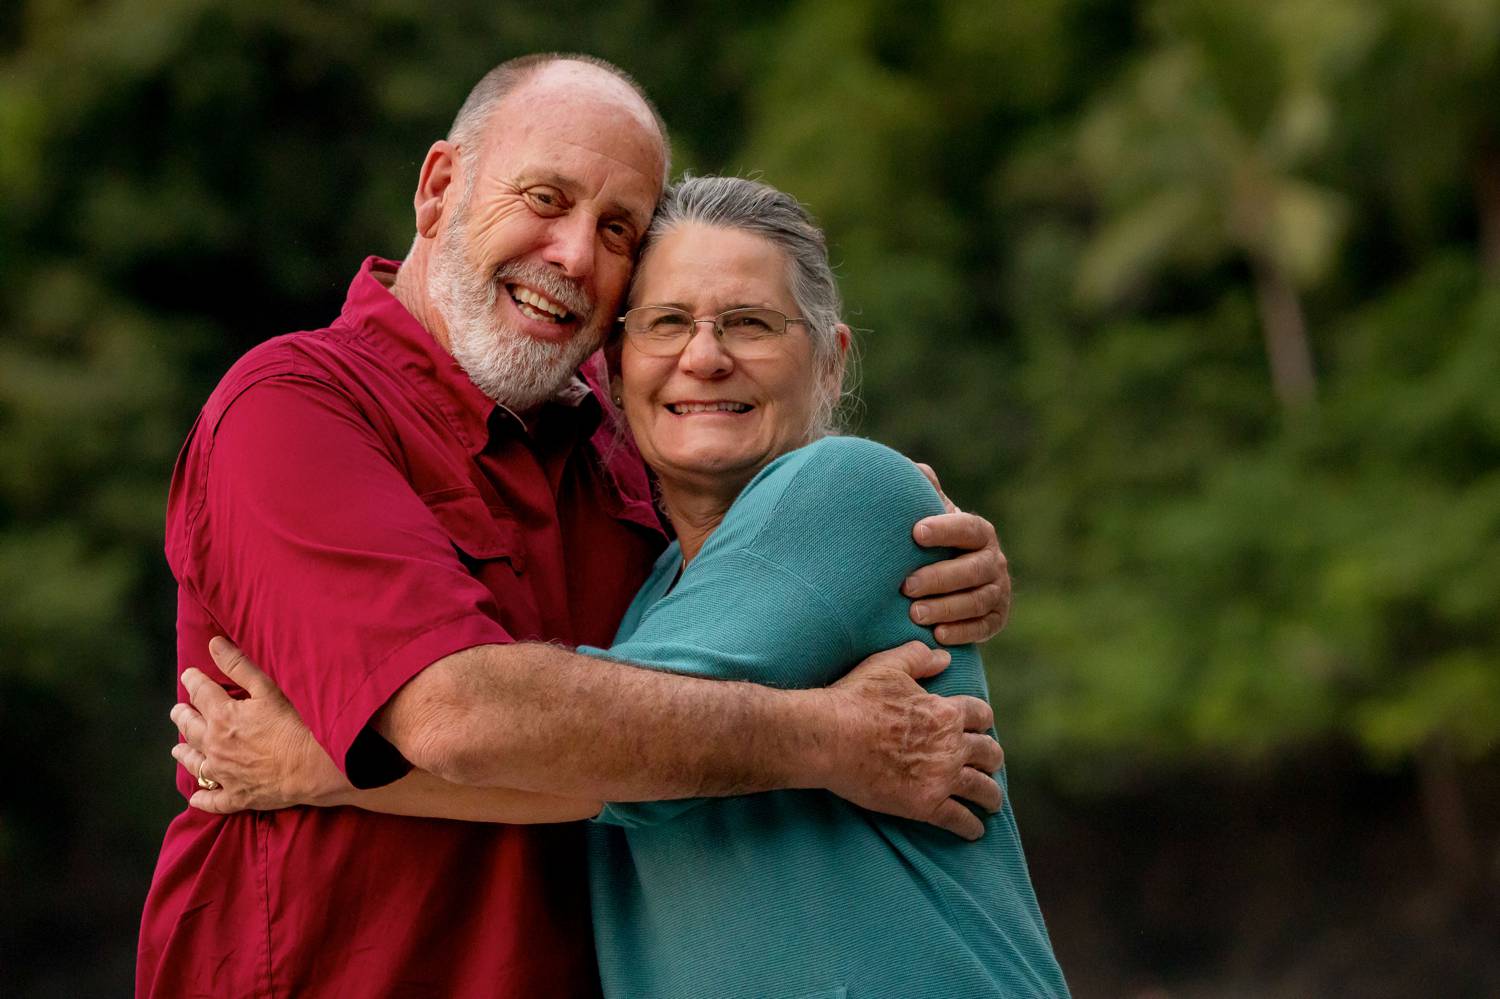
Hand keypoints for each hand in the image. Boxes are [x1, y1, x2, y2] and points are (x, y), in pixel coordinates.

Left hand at [170, 637, 349, 812]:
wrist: (312, 767)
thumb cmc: (295, 724)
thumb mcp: (268, 689)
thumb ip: (239, 666)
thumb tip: (213, 644)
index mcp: (221, 716)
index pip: (199, 693)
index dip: (193, 681)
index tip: (189, 675)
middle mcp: (214, 745)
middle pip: (189, 728)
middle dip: (182, 716)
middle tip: (178, 710)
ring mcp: (223, 774)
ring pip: (194, 764)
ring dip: (184, 754)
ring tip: (177, 749)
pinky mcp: (236, 796)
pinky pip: (213, 801)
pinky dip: (202, 800)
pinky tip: (196, 799)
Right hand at [819, 641, 1004, 840]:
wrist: (831, 738)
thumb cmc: (855, 699)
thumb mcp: (887, 666)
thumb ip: (919, 659)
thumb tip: (944, 658)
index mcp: (946, 712)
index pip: (981, 715)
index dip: (981, 720)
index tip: (978, 726)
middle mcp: (952, 746)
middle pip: (990, 753)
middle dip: (992, 758)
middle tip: (988, 765)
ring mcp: (941, 777)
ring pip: (983, 789)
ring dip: (991, 796)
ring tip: (991, 803)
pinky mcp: (925, 805)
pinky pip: (960, 820)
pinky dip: (970, 827)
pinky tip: (974, 831)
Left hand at [909, 462, 1010, 645]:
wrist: (949, 581)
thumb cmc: (931, 544)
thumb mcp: (929, 517)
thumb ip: (923, 493)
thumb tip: (913, 469)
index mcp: (980, 533)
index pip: (969, 528)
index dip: (946, 529)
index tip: (916, 532)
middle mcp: (994, 561)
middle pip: (973, 570)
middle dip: (939, 578)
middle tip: (905, 586)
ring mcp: (998, 592)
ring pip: (976, 601)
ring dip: (946, 608)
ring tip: (913, 614)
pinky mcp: (996, 620)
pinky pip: (983, 628)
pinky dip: (961, 632)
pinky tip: (937, 635)